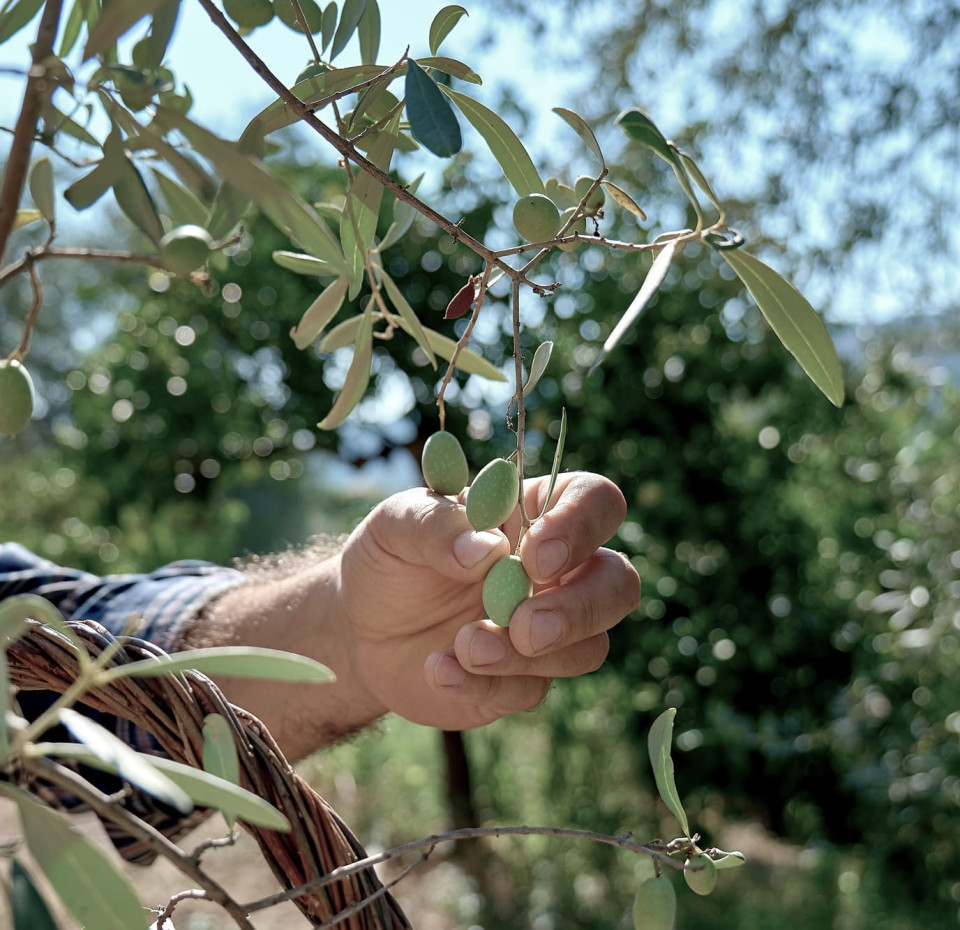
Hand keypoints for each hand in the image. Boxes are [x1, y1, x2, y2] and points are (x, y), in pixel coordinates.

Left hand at [335, 472, 640, 729]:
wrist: (359, 629)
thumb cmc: (389, 560)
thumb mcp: (395, 526)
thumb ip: (435, 526)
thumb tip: (485, 550)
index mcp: (534, 513)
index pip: (597, 501)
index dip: (582, 525)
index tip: (535, 556)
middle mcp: (557, 571)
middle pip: (619, 584)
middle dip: (580, 609)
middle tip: (524, 625)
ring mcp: (548, 629)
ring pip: (588, 648)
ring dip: (526, 655)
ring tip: (463, 647)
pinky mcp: (524, 681)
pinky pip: (531, 691)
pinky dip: (485, 685)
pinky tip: (439, 670)